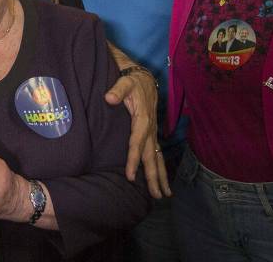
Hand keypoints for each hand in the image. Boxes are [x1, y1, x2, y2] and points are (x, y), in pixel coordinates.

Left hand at [105, 70, 169, 198]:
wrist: (144, 77)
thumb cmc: (133, 81)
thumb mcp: (125, 81)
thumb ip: (118, 89)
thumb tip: (109, 98)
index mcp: (143, 119)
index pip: (137, 143)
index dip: (133, 159)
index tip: (130, 176)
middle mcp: (150, 129)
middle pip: (152, 156)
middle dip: (154, 176)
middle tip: (156, 195)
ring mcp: (152, 132)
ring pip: (157, 157)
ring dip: (160, 176)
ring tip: (164, 194)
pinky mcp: (152, 133)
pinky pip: (156, 153)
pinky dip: (159, 167)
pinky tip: (159, 179)